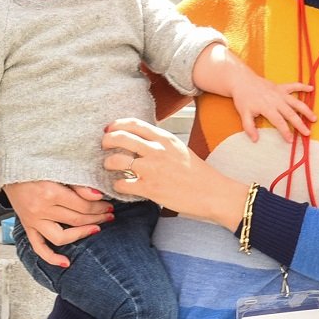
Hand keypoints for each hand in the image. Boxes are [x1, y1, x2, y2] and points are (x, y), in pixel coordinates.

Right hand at [2, 179, 112, 268]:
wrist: (10, 169)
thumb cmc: (34, 167)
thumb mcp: (58, 170)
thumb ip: (78, 185)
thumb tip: (98, 196)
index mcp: (50, 193)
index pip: (82, 206)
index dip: (99, 207)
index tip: (109, 205)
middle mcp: (40, 210)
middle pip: (76, 220)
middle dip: (97, 218)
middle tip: (109, 215)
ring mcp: (33, 221)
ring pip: (61, 237)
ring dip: (81, 235)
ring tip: (96, 229)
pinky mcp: (27, 227)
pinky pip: (38, 247)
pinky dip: (51, 257)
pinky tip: (66, 263)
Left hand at [102, 118, 245, 226]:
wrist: (214, 193)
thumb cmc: (200, 174)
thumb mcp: (181, 150)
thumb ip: (162, 144)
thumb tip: (143, 142)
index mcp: (166, 138)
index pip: (134, 124)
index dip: (117, 125)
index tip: (110, 129)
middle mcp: (157, 150)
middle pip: (120, 137)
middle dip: (107, 141)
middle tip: (104, 146)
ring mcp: (152, 169)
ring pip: (116, 160)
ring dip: (109, 163)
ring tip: (110, 167)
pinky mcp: (150, 189)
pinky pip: (122, 184)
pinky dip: (117, 186)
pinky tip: (121, 186)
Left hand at [226, 73, 314, 143]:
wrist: (242, 81)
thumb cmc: (243, 98)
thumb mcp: (243, 114)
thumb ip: (249, 127)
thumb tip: (255, 139)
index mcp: (267, 107)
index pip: (279, 122)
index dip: (285, 131)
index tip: (290, 140)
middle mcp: (276, 100)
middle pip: (291, 114)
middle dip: (300, 124)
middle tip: (307, 133)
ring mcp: (280, 93)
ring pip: (296, 102)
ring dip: (306, 110)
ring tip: (314, 118)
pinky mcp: (281, 87)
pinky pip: (294, 86)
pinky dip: (303, 86)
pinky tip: (312, 89)